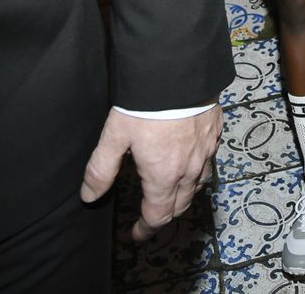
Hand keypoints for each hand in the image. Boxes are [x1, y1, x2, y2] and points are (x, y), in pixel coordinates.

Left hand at [80, 105, 222, 240]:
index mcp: (164, 175)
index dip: (146, 229)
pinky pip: (209, 161)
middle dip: (165, 215)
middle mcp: (189, 169)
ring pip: (199, 185)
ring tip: (172, 192)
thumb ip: (101, 169)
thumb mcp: (115, 135)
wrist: (180, 71)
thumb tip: (89, 197)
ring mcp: (206, 150)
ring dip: (184, 195)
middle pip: (181, 205)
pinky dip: (199, 170)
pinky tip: (191, 159)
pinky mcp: (216, 132)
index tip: (137, 233)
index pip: (157, 216)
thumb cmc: (146, 105)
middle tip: (151, 216)